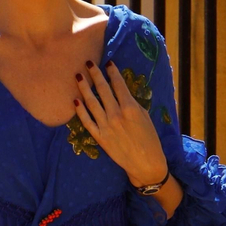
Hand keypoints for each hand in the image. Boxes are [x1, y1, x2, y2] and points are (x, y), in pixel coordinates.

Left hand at [74, 61, 167, 187]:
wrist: (145, 163)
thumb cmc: (150, 139)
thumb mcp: (145, 117)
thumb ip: (132, 104)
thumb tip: (121, 92)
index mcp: (130, 108)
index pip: (118, 84)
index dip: (112, 72)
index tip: (108, 62)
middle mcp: (116, 114)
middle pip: (103, 90)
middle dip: (95, 74)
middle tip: (88, 63)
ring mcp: (106, 126)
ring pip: (91, 103)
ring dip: (84, 88)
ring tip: (78, 76)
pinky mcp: (99, 137)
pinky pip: (86, 121)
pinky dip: (80, 111)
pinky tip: (75, 100)